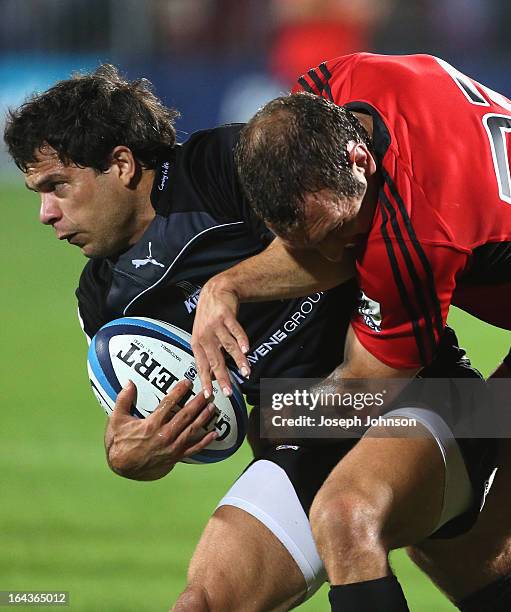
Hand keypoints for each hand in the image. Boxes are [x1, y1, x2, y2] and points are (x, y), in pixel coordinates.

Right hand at [105, 379, 217, 479]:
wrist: (122, 467)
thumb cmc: (119, 442)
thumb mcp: (117, 419)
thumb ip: (124, 400)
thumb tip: (129, 382)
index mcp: (151, 425)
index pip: (169, 403)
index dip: (179, 391)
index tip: (187, 382)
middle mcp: (164, 435)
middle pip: (186, 416)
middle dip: (198, 403)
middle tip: (207, 393)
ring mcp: (171, 447)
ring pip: (192, 430)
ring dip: (204, 418)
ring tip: (212, 407)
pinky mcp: (175, 457)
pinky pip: (193, 449)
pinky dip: (205, 442)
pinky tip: (214, 434)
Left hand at [191, 277, 250, 398]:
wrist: (215, 291)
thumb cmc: (209, 316)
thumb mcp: (202, 335)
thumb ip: (207, 353)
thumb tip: (211, 375)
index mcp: (197, 343)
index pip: (201, 366)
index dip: (205, 381)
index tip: (209, 395)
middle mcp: (205, 336)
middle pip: (215, 361)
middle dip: (223, 378)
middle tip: (229, 391)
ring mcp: (215, 326)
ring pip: (228, 347)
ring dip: (238, 361)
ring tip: (246, 372)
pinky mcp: (226, 316)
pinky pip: (235, 331)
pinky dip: (242, 341)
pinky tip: (247, 350)